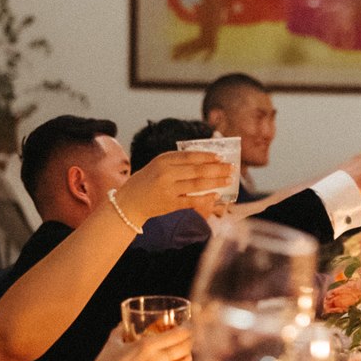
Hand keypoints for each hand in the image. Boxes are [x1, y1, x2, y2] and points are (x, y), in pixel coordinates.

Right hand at [81, 325, 193, 360]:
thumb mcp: (112, 344)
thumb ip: (120, 330)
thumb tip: (124, 323)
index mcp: (146, 346)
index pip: (178, 334)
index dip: (188, 330)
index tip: (190, 327)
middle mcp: (155, 360)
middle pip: (184, 348)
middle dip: (190, 342)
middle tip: (190, 340)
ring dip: (187, 359)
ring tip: (185, 356)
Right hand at [114, 148, 230, 226]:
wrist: (129, 202)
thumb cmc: (147, 181)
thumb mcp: (158, 165)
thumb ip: (177, 161)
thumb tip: (205, 159)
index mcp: (163, 160)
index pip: (190, 156)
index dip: (207, 156)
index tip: (221, 156)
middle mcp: (165, 173)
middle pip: (197, 170)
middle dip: (217, 168)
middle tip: (231, 168)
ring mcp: (168, 189)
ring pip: (197, 184)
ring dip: (216, 182)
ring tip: (228, 179)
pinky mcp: (170, 204)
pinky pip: (192, 200)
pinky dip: (205, 198)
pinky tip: (216, 195)